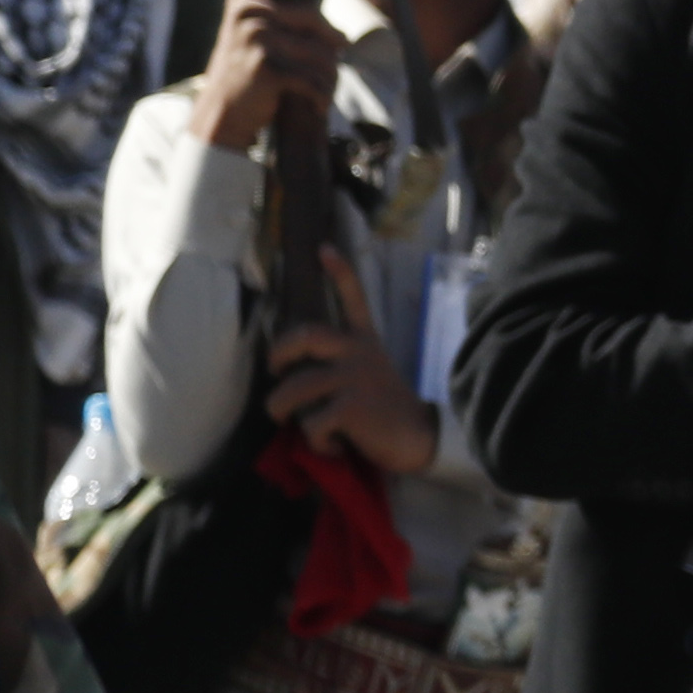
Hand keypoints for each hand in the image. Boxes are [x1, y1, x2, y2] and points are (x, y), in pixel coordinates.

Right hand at [192, 0, 340, 152]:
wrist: (221, 114)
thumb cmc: (245, 72)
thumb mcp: (252, 36)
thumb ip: (278, 13)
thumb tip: (324, 8)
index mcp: (242, 1)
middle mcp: (246, 13)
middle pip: (316, 18)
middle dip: (332, 45)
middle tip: (331, 64)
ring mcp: (255, 38)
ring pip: (322, 52)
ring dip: (329, 76)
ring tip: (317, 87)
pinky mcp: (266, 65)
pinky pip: (315, 77)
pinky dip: (322, 95)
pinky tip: (315, 104)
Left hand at [262, 247, 434, 476]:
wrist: (417, 440)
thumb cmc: (382, 411)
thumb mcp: (366, 376)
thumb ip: (338, 366)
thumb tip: (291, 375)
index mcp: (364, 343)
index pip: (354, 300)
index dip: (340, 273)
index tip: (324, 248)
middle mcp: (360, 353)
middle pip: (306, 336)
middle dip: (278, 353)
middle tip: (275, 371)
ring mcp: (356, 378)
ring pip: (293, 389)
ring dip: (281, 410)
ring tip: (289, 420)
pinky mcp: (353, 407)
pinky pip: (311, 422)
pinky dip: (314, 441)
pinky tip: (331, 444)